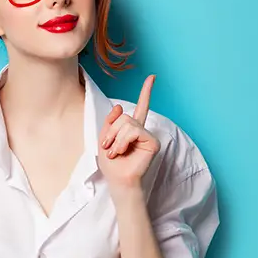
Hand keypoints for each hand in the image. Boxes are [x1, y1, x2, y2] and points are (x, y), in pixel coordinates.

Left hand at [98, 75, 160, 190]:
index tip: (153, 77)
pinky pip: (134, 131)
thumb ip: (110, 122)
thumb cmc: (112, 165)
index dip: (146, 92)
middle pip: (124, 116)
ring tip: (115, 152)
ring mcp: (148, 135)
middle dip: (111, 132)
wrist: (118, 180)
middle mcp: (142, 130)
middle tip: (108, 147)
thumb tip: (119, 106)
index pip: (141, 107)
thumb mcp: (104, 139)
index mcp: (132, 129)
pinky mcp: (153, 142)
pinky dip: (123, 141)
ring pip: (127, 123)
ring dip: (116, 139)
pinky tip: (122, 151)